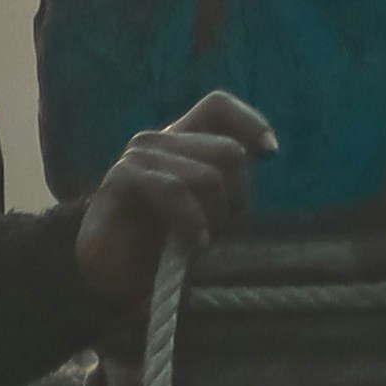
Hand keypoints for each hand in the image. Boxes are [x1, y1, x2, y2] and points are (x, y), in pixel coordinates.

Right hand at [74, 89, 273, 320]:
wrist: (115, 279)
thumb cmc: (164, 245)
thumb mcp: (209, 210)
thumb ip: (229, 179)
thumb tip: (268, 149)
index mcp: (181, 142)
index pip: (218, 107)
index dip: (250, 123)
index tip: (271, 153)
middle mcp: (160, 141)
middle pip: (229, 151)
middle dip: (236, 198)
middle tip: (216, 229)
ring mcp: (139, 156)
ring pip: (208, 176)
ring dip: (214, 218)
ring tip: (196, 241)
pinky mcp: (123, 177)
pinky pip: (175, 190)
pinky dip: (191, 221)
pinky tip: (191, 243)